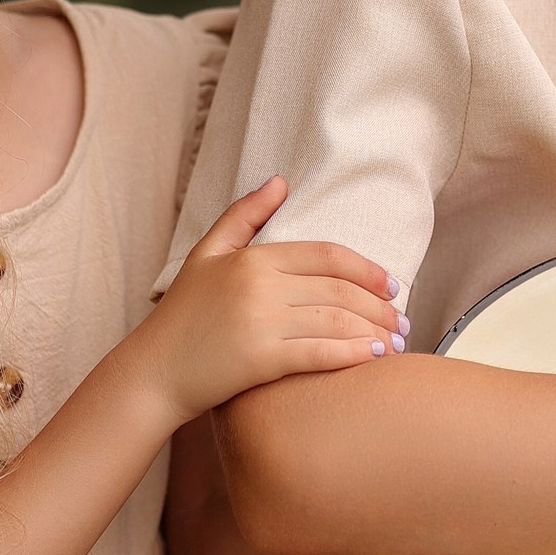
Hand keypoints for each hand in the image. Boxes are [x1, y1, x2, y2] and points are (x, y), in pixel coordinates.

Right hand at [135, 178, 404, 429]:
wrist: (153, 373)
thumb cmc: (181, 316)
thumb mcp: (206, 254)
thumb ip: (244, 215)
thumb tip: (280, 181)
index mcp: (252, 258)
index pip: (327, 256)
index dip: (367, 269)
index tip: (391, 285)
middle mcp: (259, 286)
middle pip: (339, 289)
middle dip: (379, 305)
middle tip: (402, 318)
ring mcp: (260, 323)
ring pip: (336, 320)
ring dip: (375, 331)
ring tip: (396, 341)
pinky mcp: (261, 361)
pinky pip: (320, 353)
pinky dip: (353, 354)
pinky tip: (374, 357)